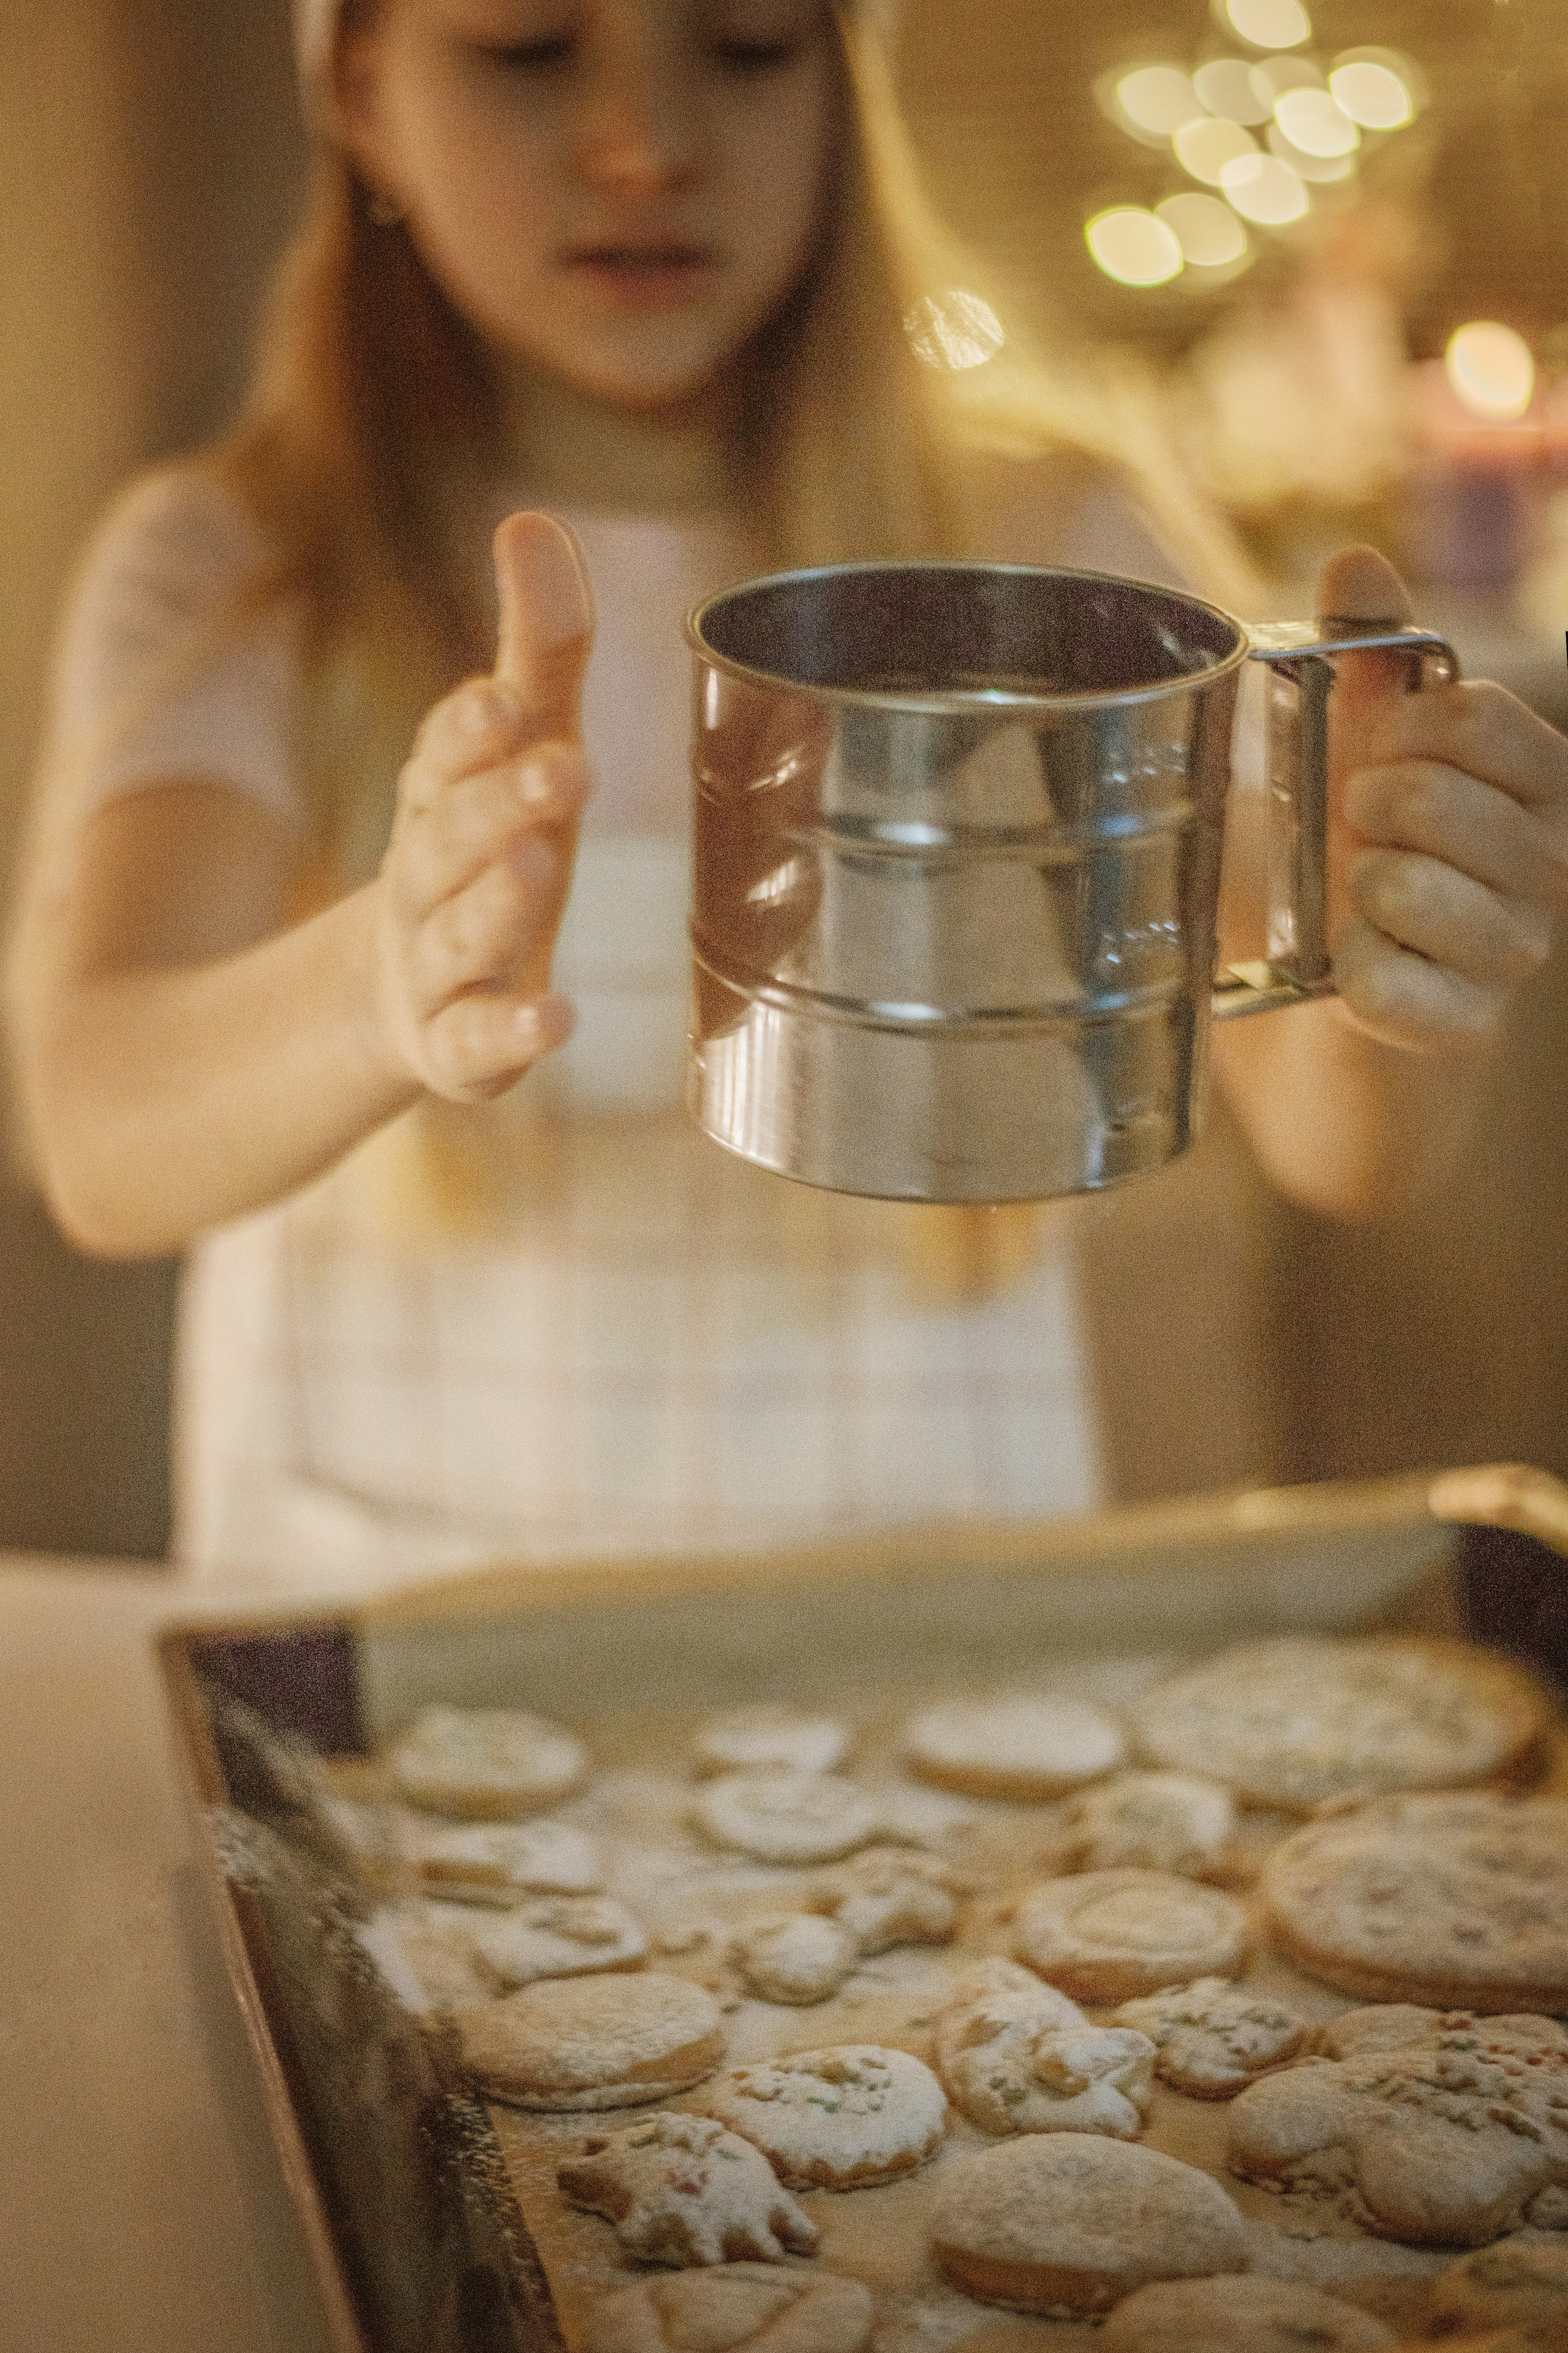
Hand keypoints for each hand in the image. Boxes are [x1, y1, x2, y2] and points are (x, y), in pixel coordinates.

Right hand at [372, 512, 593, 1100]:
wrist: (404, 996)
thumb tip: (534, 519)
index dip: (473, 728)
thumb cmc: (487, 847)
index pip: (448, 751)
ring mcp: (436, 966)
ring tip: (538, 863)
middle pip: (452, 837)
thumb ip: (539, 649)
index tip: (507, 700)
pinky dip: (510, 1033)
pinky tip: (557, 1018)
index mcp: (442, 795)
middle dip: (499, 801)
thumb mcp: (519, 750)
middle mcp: (430, 875)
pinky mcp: (455, 1049)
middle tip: (563, 766)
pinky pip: (475, 1044)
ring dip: (496, 901)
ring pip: (459, 933)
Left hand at [1321, 544, 1567, 1053]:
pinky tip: (1352, 969)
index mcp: (1537, 787)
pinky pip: (1384, 982)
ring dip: (1353, 885)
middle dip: (1365, 807)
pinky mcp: (1459, 1031)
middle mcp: (1546, 869)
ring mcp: (1511, 956)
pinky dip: (1345, 969)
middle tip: (1359, 837)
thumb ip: (1368, 658)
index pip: (1482, 716)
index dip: (1402, 726)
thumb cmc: (1351, 863)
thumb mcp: (1353, 749)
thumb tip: (1355, 563)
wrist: (1321, 1010)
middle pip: (1438, 797)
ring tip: (1358, 900)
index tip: (1373, 753)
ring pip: (1406, 887)